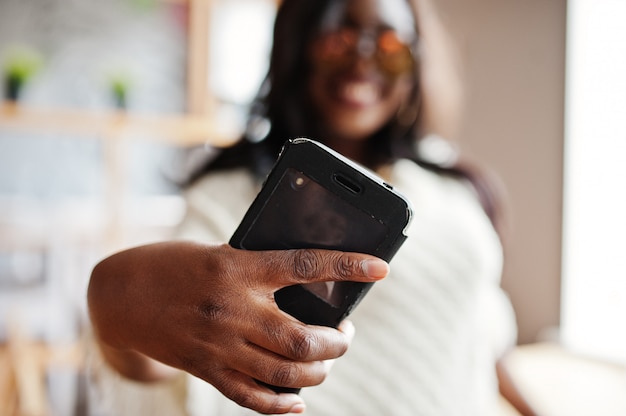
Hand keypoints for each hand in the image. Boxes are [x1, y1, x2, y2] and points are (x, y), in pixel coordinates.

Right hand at [87, 241, 387, 413]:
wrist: (121, 293)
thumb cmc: (175, 264)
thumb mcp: (221, 253)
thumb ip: (259, 270)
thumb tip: (308, 288)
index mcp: (238, 267)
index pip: (306, 266)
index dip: (348, 266)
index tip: (381, 268)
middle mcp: (232, 308)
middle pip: (302, 338)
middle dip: (337, 343)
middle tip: (345, 335)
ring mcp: (219, 344)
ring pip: (284, 372)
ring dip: (318, 372)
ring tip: (326, 361)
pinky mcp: (206, 368)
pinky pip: (251, 397)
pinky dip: (281, 404)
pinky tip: (298, 401)